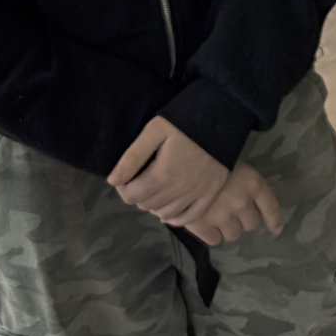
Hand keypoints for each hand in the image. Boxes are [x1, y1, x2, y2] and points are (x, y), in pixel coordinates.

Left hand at [109, 114, 229, 221]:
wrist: (221, 118)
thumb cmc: (185, 121)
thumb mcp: (155, 130)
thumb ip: (133, 157)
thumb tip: (113, 181)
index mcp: (163, 174)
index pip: (131, 195)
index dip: (123, 188)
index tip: (125, 178)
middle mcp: (180, 190)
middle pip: (147, 205)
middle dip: (138, 194)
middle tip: (140, 180)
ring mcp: (197, 194)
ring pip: (165, 213)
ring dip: (155, 205)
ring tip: (155, 189)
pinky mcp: (211, 193)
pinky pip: (190, 217)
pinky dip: (176, 217)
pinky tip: (170, 209)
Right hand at [166, 162, 285, 246]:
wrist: (180, 160)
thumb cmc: (210, 157)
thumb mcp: (234, 164)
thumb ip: (244, 185)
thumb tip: (251, 206)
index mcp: (253, 184)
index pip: (270, 208)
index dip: (273, 220)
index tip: (275, 229)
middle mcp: (242, 202)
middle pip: (251, 224)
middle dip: (243, 220)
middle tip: (231, 211)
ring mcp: (222, 215)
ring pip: (233, 235)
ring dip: (227, 228)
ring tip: (216, 217)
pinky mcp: (202, 224)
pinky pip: (214, 240)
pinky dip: (211, 234)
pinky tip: (205, 223)